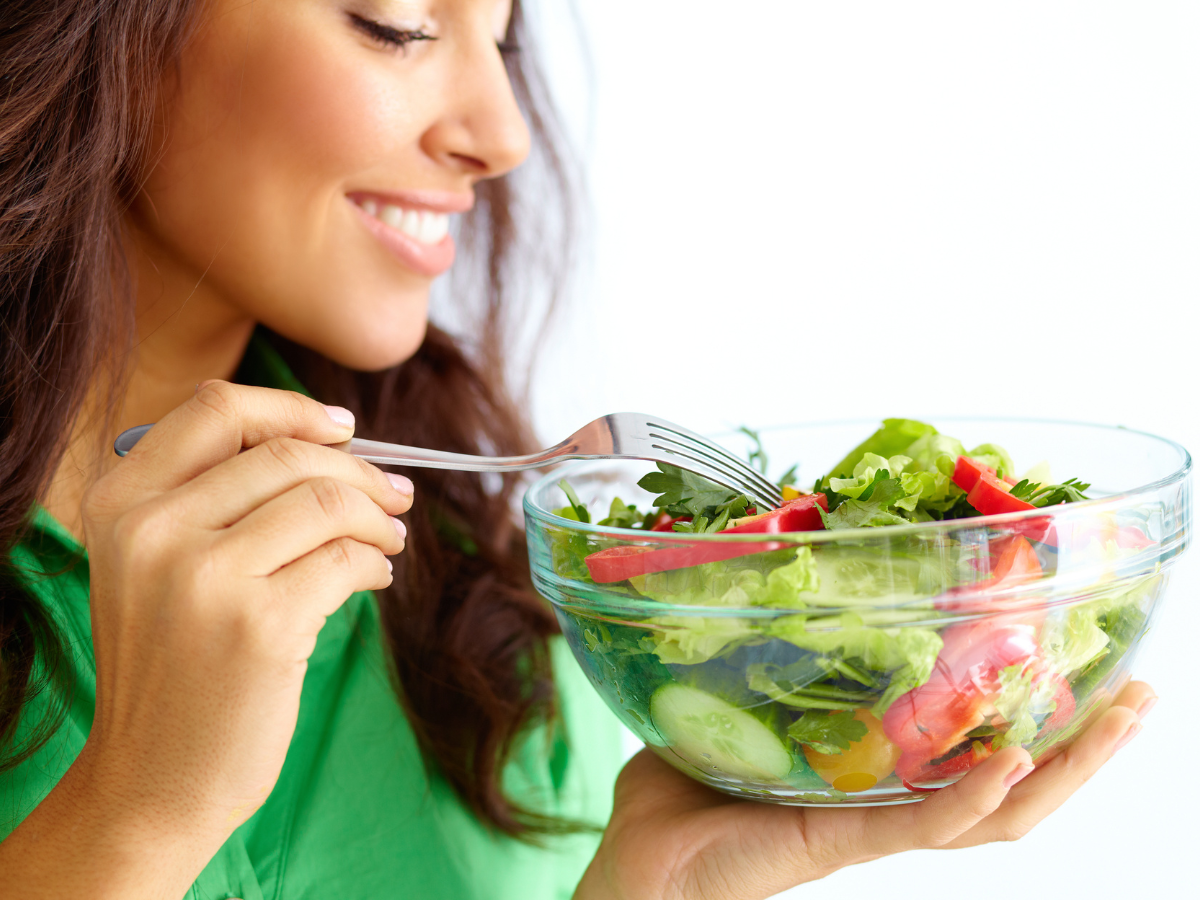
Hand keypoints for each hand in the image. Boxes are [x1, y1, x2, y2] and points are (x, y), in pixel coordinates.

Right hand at [1, 382, 411, 897]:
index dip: (295, 410)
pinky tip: (374, 577)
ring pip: (327, 501)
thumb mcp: (157, 567)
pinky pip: (347, 560)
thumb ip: (216, 498)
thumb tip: (333, 440)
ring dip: (378, 517)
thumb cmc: (173, 667)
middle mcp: (152, 530)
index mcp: (120, 503)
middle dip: (361, 471)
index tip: (345, 430)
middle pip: (288, 454)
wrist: (152, 781)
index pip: (218, 409)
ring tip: (390, 540)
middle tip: (395, 496)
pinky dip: (376, 562)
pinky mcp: (260, 626)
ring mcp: (204, 578)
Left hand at [578, 679, 1152, 899]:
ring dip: (1066, 768)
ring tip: (1122, 717)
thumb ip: (761, 648)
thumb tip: (764, 572)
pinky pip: (925, 826)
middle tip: (1144, 692)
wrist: (642, 862)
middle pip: (1017, 780)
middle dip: (1087, 741)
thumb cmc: (685, 788)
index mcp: (877, 769)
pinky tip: (1014, 764)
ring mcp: (875, 824)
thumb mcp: (735, 700)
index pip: (976, 744)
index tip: (1085, 659)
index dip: (1037, 710)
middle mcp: (893, 799)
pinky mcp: (845, 842)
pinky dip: (973, 797)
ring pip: (997, 811)